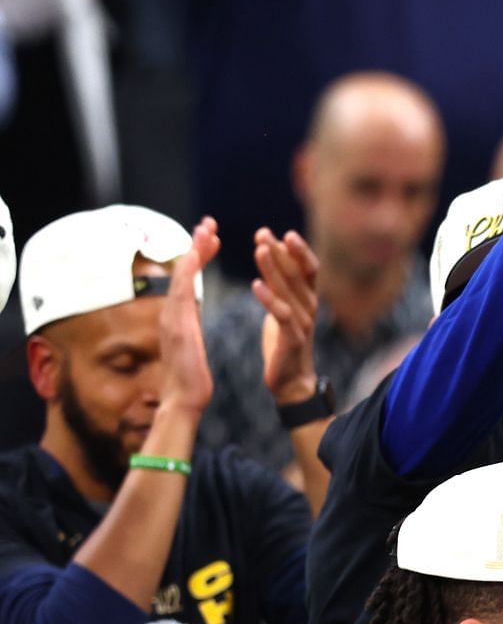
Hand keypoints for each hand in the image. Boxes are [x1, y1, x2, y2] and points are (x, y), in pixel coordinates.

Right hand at [158, 218, 219, 416]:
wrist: (183, 400)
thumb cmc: (190, 376)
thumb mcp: (191, 343)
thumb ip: (188, 325)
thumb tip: (188, 314)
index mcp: (179, 316)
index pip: (189, 278)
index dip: (198, 255)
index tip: (210, 235)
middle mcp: (172, 313)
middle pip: (182, 271)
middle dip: (195, 245)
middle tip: (208, 222)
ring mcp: (172, 319)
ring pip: (181, 277)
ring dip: (192, 252)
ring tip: (205, 230)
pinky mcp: (176, 328)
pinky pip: (180, 294)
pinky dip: (185, 273)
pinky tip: (193, 256)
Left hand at [252, 229, 321, 406]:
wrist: (291, 381)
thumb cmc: (285, 344)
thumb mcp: (284, 309)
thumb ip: (281, 286)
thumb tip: (274, 258)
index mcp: (308, 299)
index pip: (307, 268)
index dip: (296, 249)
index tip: (276, 232)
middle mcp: (310, 307)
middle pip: (298, 273)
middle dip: (281, 251)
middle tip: (263, 233)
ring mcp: (304, 322)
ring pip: (289, 290)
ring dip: (274, 268)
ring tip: (259, 249)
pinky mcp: (294, 338)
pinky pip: (282, 314)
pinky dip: (269, 299)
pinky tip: (256, 285)